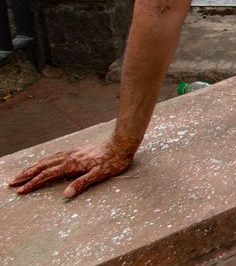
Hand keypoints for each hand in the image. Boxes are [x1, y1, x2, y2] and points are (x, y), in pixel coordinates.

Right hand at [8, 140, 134, 197]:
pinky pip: (55, 155)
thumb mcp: (99, 175)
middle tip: (11, 181)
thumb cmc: (113, 161)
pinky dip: (45, 160)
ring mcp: (72, 153)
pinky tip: (44, 162)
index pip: (47, 175)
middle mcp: (69, 157)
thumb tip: (66, 194)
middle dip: (26, 174)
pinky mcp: (77, 151)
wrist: (122, 144)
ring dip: (33, 167)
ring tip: (22, 173)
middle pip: (42, 166)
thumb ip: (82, 183)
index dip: (33, 183)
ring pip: (47, 159)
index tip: (20, 190)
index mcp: (72, 164)